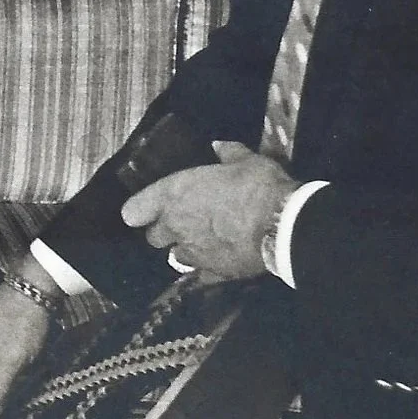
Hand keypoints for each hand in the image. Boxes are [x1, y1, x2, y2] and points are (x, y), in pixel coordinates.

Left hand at [121, 141, 294, 281]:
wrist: (284, 226)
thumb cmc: (258, 186)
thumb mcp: (246, 161)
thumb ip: (228, 153)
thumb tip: (219, 145)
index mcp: (173, 195)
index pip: (133, 211)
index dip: (139, 211)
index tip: (146, 211)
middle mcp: (175, 226)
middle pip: (154, 237)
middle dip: (165, 232)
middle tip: (184, 223)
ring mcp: (193, 253)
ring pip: (176, 256)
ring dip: (185, 249)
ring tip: (205, 242)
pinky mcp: (213, 274)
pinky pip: (202, 274)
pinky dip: (209, 268)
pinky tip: (222, 260)